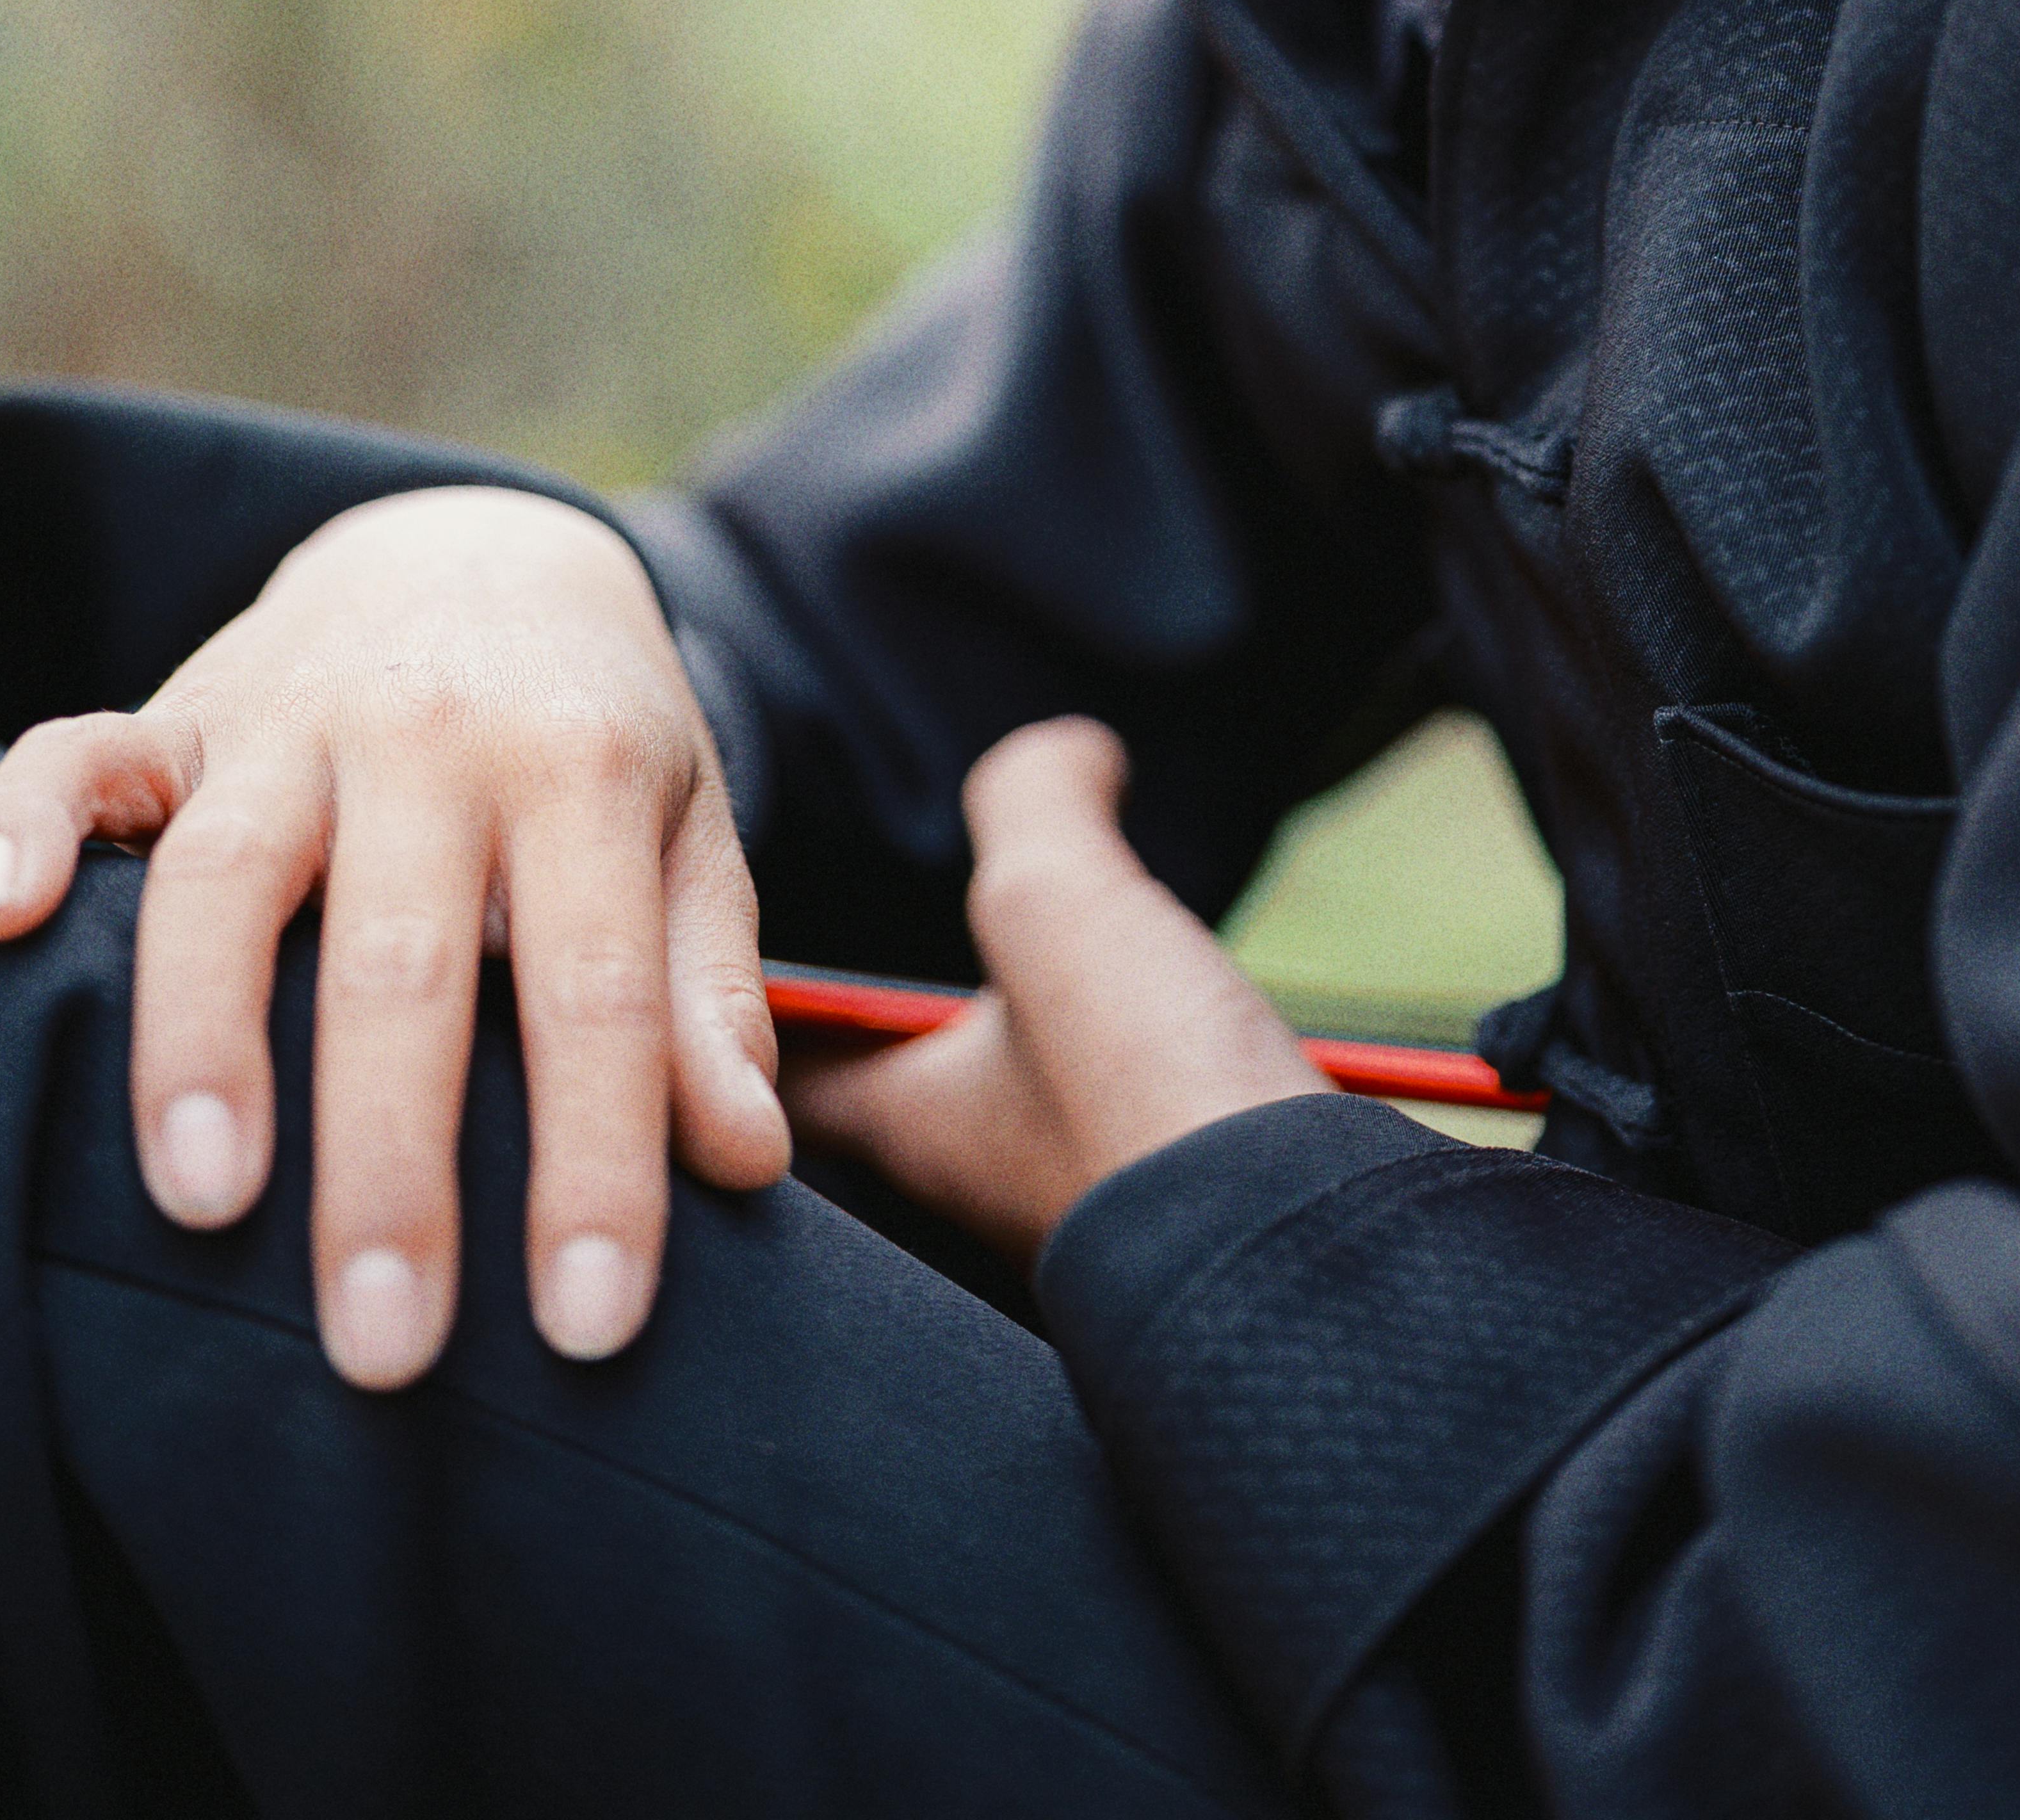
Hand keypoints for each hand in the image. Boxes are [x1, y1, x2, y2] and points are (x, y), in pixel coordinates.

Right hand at [0, 486, 787, 1387]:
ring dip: (205, 1040)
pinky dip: (21, 825)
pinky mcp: (176, 709)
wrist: (480, 549)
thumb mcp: (685, 836)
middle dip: (389, 1165)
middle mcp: (431, 736)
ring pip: (226, 879)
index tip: (590, 1332)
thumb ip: (704, 996)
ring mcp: (289, 718)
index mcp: (578, 772)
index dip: (596, 1163)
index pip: (595, 989)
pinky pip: (78, 752)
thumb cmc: (592, 743)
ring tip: (202, 1205)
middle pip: (399, 960)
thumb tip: (745, 1165)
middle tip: (382, 1350)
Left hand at [784, 718, 1328, 1261]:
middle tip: (882, 960)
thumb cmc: (1149, 1098)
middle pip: (899, 1100)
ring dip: (1024, 1047)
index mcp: (914, 1127)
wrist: (1310, 1267)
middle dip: (890, 1033)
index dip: (738, 1027)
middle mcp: (984, 1183)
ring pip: (1022, 1113)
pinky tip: (1176, 1028)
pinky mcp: (1185, 1214)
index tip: (708, 976)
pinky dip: (1135, 1073)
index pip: (780, 1082)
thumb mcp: (1055, 902)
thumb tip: (1072, 753)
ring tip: (1040, 979)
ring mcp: (1089, 1204)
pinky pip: (1130, 1126)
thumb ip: (1039, 801)